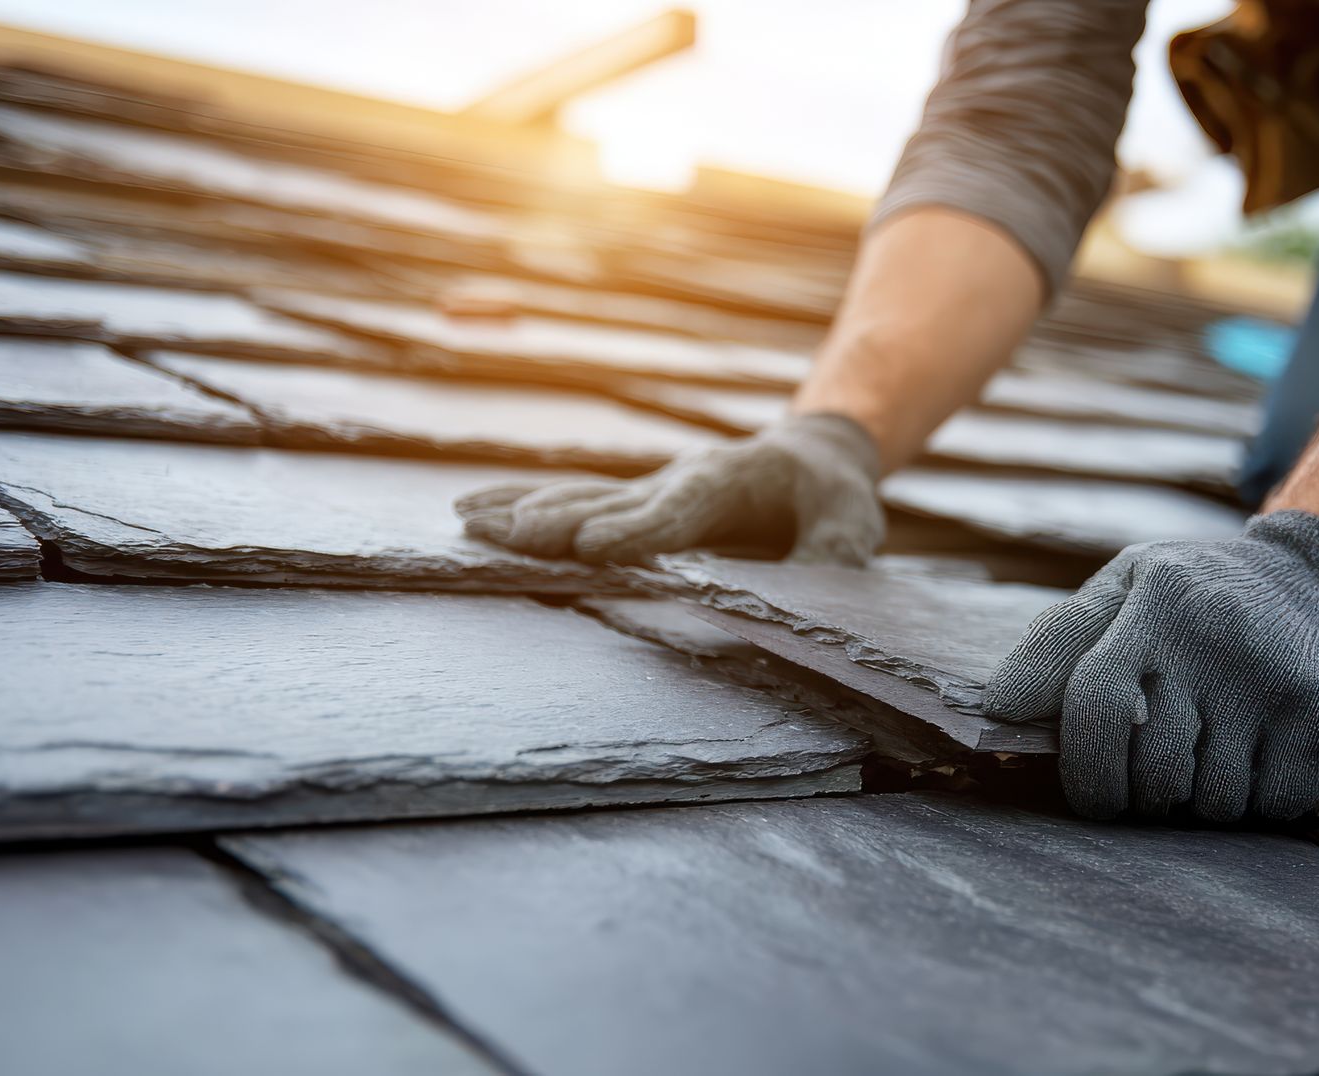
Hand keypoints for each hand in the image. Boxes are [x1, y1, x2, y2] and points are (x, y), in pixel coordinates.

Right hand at [454, 413, 884, 564]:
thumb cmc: (832, 493)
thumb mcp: (852, 522)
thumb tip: (813, 590)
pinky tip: (470, 511)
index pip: (676, 510)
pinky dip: (519, 502)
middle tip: (512, 537)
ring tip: (467, 519)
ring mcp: (648, 488)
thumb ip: (833, 556)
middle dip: (560, 518)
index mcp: (727, 481)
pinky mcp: (632, 501)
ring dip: (523, 509)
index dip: (636, 530)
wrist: (812, 452)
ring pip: (578, 495)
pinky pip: (571, 499)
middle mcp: (675, 480)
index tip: (592, 545)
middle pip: (609, 499)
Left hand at [984, 511, 1318, 821]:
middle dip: (1145, 795)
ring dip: (1204, 800)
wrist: (1318, 579)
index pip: (1095, 703)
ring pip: (1213, 801)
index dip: (1084, 770)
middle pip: (1154, 772)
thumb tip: (1002, 708)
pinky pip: (1274, 806)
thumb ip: (1059, 641)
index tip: (1094, 799)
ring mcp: (1275, 678)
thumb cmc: (1194, 598)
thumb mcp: (1125, 587)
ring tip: (1213, 753)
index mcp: (1155, 603)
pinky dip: (1261, 803)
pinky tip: (1260, 758)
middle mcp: (1216, 637)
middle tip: (1159, 777)